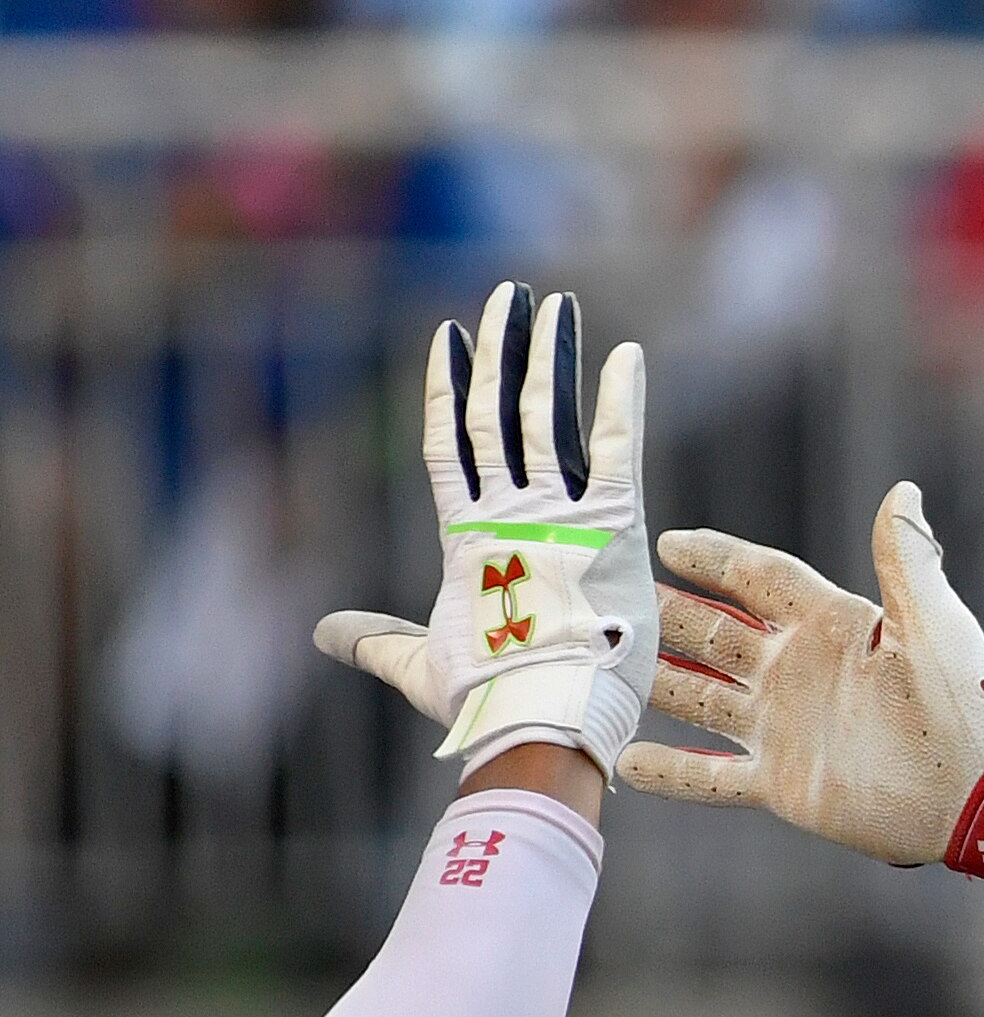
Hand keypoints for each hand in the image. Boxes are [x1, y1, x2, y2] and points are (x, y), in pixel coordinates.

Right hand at [314, 284, 652, 777]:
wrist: (537, 719)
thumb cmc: (482, 700)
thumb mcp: (418, 665)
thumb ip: (374, 640)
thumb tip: (323, 632)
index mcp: (466, 538)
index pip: (451, 445)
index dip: (448, 389)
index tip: (450, 338)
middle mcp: (507, 513)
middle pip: (498, 414)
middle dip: (502, 350)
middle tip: (510, 297)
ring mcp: (556, 515)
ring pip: (547, 416)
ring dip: (550, 356)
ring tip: (555, 305)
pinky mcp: (610, 528)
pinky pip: (619, 449)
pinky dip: (622, 400)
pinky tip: (626, 354)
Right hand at [617, 481, 983, 881]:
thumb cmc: (969, 703)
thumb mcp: (937, 624)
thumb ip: (907, 560)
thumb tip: (903, 489)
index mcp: (832, 627)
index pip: (760, 579)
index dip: (717, 558)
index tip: (669, 540)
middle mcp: (796, 673)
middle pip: (711, 633)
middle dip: (661, 614)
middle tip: (605, 594)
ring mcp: (783, 728)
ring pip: (697, 696)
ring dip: (651, 681)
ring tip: (595, 664)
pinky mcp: (782, 783)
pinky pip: (713, 776)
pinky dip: (671, 771)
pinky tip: (623, 760)